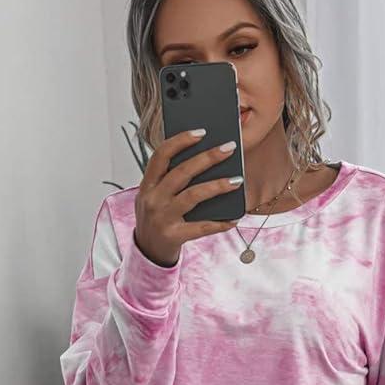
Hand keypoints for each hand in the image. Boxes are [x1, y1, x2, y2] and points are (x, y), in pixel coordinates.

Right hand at [134, 128, 242, 265]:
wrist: (147, 253)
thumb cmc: (158, 218)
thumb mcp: (156, 196)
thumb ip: (171, 180)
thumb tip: (206, 161)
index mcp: (147, 185)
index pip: (161, 155)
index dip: (180, 141)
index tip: (202, 131)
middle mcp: (152, 199)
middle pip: (181, 172)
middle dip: (207, 158)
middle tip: (229, 148)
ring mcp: (162, 218)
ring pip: (193, 196)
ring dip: (217, 186)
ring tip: (237, 180)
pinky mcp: (173, 236)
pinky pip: (201, 227)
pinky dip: (219, 223)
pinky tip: (234, 218)